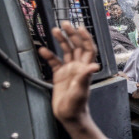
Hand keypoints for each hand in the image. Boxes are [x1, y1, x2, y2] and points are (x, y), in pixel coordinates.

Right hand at [38, 22, 108, 138]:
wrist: (69, 115)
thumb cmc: (78, 104)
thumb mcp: (81, 89)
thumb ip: (86, 76)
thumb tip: (95, 65)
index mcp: (86, 68)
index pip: (89, 49)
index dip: (86, 38)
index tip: (80, 28)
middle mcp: (79, 67)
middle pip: (77, 47)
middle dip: (72, 35)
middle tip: (65, 24)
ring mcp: (70, 70)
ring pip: (66, 51)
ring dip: (62, 41)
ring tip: (55, 30)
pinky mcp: (60, 75)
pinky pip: (54, 62)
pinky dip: (49, 55)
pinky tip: (43, 50)